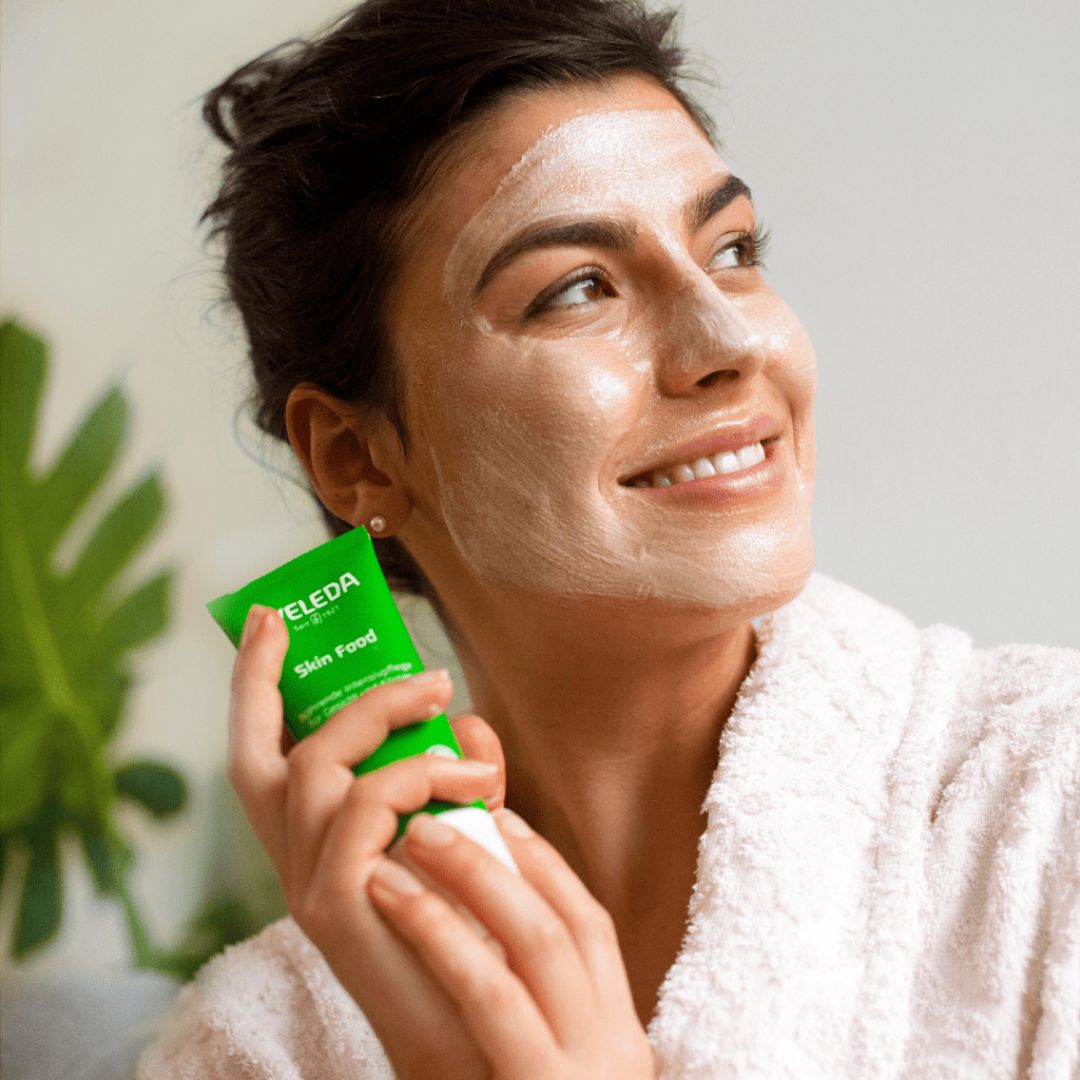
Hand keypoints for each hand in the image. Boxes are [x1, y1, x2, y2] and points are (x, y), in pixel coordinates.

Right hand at [227, 603, 505, 1077]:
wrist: (474, 1036)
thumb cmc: (467, 930)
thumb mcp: (457, 833)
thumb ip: (452, 772)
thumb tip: (464, 716)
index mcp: (313, 843)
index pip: (261, 757)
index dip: (253, 688)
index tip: (267, 621)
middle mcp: (295, 861)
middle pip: (263, 756)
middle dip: (292, 683)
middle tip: (374, 653)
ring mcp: (308, 886)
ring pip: (320, 766)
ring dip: (390, 720)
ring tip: (456, 716)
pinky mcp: (337, 906)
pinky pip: (364, 809)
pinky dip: (418, 778)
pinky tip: (473, 784)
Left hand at [366, 782, 654, 1077]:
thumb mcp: (525, 1058)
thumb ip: (513, 989)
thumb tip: (485, 889)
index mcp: (613, 1034)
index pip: (590, 925)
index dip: (542, 861)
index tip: (496, 817)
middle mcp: (613, 1048)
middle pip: (570, 920)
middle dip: (502, 852)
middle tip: (440, 809)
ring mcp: (583, 1070)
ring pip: (538, 939)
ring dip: (473, 870)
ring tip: (415, 831)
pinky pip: (491, 990)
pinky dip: (441, 930)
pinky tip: (389, 892)